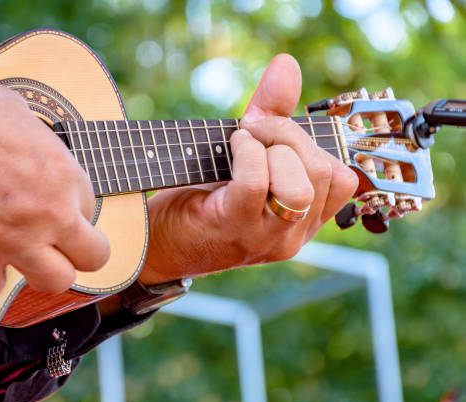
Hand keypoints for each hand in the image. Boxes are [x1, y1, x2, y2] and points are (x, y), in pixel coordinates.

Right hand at [0, 80, 109, 297]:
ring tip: (24, 254)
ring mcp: (18, 239)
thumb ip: (32, 135)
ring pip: (56, 281)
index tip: (52, 200)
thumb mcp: (16, 110)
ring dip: (42, 270)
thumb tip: (25, 137)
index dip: (70, 205)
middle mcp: (51, 213)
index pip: (89, 206)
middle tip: (59, 242)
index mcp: (64, 173)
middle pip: (94, 256)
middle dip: (79, 251)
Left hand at [140, 54, 357, 283]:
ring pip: (300, 185)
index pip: (342, 180)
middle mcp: (294, 235)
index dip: (313, 145)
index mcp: (304, 221)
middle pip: (325, 175)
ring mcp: (267, 239)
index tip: (272, 132)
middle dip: (290, 137)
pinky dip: (246, 153)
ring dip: (271, 148)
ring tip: (242, 142)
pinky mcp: (235, 229)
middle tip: (254, 130)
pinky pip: (257, 183)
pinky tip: (233, 146)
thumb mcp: (246, 156)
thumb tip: (286, 63)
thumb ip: (272, 114)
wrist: (158, 239)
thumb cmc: (203, 196)